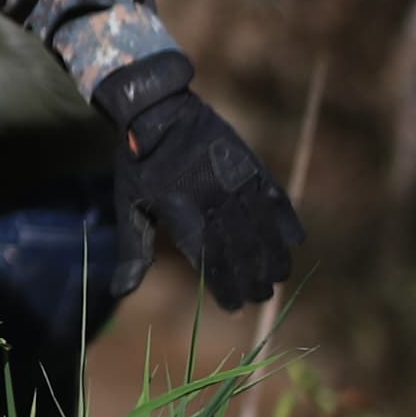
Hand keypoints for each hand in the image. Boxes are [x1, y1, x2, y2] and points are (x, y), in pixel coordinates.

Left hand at [97, 54, 304, 308]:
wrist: (157, 109)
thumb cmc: (139, 163)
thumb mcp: (129, 204)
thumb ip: (133, 250)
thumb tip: (120, 292)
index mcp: (178, 209)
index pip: (208, 259)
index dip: (223, 286)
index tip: (232, 307)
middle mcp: (211, 197)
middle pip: (240, 249)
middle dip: (252, 279)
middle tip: (258, 297)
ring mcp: (235, 180)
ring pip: (263, 229)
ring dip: (273, 257)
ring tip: (276, 279)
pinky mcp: (252, 165)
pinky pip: (277, 199)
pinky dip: (288, 221)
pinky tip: (295, 241)